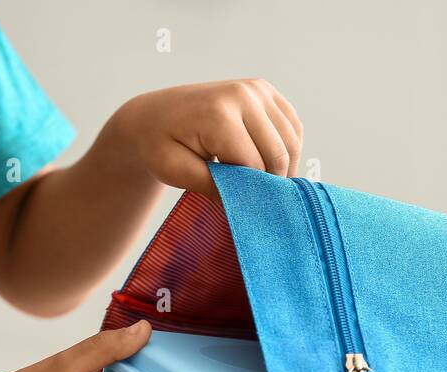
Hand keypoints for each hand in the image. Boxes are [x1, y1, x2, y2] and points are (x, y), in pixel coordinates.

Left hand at [107, 78, 303, 198]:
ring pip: (291, 142)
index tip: (239, 206)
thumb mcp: (178, 173)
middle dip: (269, 183)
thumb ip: (215, 188)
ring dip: (283, 168)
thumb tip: (249, 206)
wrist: (154, 115)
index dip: (250, 192)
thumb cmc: (160, 146)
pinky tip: (270, 163)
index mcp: (219, 113)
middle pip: (278, 154)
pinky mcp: (265, 90)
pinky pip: (293, 127)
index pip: (254, 166)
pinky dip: (288, 149)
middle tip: (253, 201)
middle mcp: (243, 95)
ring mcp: (257, 89)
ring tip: (262, 185)